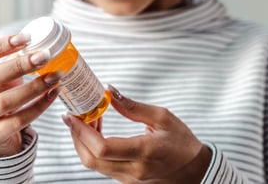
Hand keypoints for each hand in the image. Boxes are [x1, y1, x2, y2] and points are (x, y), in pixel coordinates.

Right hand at [0, 33, 60, 156]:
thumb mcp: (0, 79)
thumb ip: (12, 63)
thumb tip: (38, 46)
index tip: (25, 38)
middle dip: (19, 65)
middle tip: (44, 56)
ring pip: (5, 101)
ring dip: (34, 87)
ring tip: (55, 76)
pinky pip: (18, 120)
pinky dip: (39, 106)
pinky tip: (53, 95)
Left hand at [62, 85, 211, 183]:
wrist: (195, 171)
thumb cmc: (182, 142)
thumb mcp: (162, 117)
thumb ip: (132, 106)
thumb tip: (108, 91)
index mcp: (143, 152)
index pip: (102, 148)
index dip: (81, 132)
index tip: (72, 116)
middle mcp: (133, 170)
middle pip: (90, 159)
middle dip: (76, 136)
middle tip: (74, 116)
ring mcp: (129, 180)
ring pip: (93, 165)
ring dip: (83, 143)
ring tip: (88, 121)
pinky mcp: (127, 182)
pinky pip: (102, 167)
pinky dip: (93, 150)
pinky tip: (97, 134)